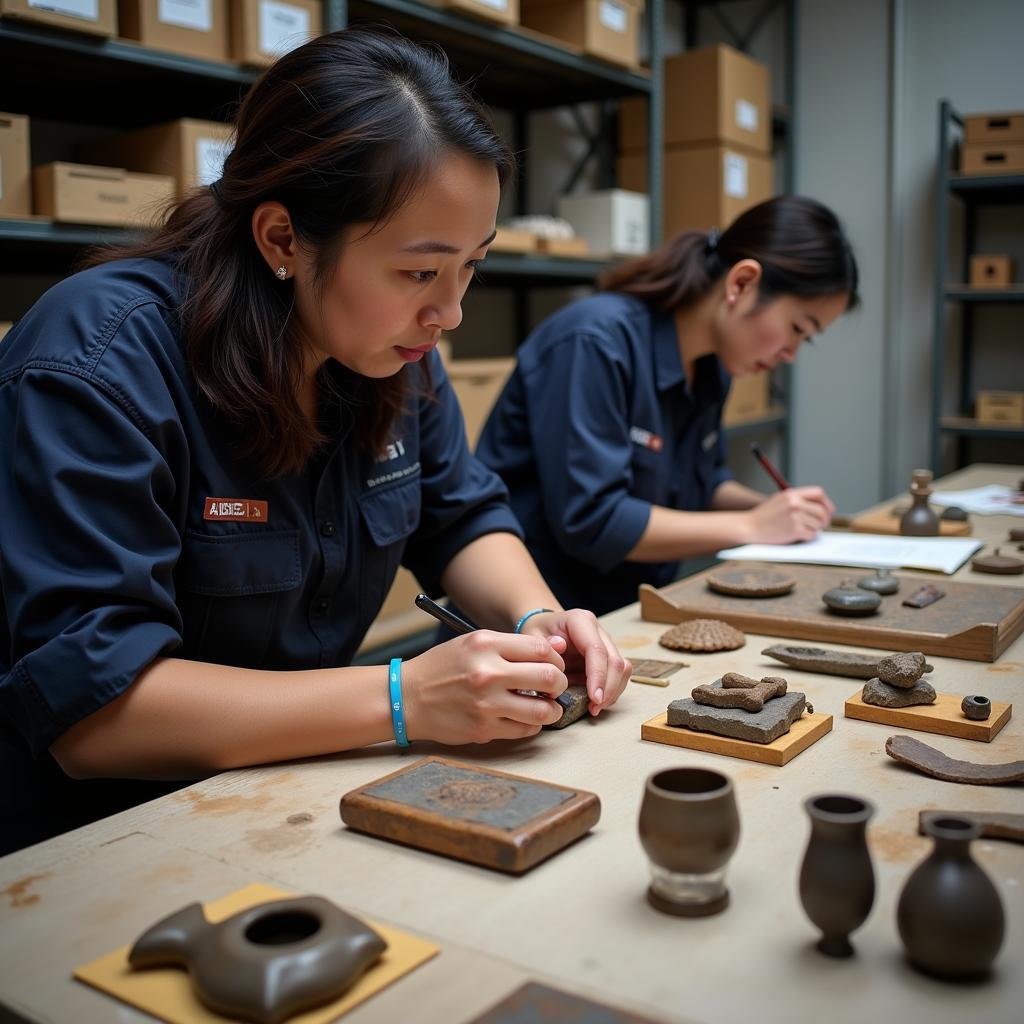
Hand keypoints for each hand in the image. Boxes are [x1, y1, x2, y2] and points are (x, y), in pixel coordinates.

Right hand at [402, 631, 566, 743]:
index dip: (556, 659)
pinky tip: (524, 718)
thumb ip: (514, 645)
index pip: (541, 649)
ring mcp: (486, 704)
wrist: (406, 697)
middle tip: (555, 687)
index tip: (554, 665)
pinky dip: (532, 725)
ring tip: (546, 706)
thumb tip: (560, 645)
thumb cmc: (442, 667)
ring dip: (551, 710)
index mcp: (486, 644)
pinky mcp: (483, 729)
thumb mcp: (474, 643)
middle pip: (548, 678)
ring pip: (542, 710)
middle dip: (559, 684)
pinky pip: (524, 730)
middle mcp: (487, 673)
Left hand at [518, 609, 631, 715]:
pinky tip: (596, 703)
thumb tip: (560, 646)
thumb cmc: (538, 633)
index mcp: (581, 621)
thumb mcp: (532, 634)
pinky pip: (619, 676)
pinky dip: (612, 692)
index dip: (598, 675)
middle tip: (594, 708)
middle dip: (609, 688)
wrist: (545, 630)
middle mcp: (599, 631)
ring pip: (622, 669)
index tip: (594, 697)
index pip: (597, 649)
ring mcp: (606, 644)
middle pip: (615, 660)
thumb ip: (542, 642)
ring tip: (595, 708)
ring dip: (613, 692)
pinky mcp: (608, 658)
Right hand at [743, 486, 834, 543]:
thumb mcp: (779, 500)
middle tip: (821, 525)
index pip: (819, 493)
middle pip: (822, 511)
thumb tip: (819, 505)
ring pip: (818, 524)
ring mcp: (795, 517)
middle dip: (824, 520)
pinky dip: (809, 537)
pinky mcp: (794, 530)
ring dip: (815, 530)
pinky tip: (800, 536)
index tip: (827, 511)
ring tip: (805, 530)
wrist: (749, 527)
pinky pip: (812, 535)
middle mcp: (795, 504)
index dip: (826, 503)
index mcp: (792, 494)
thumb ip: (797, 499)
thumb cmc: (764, 516)